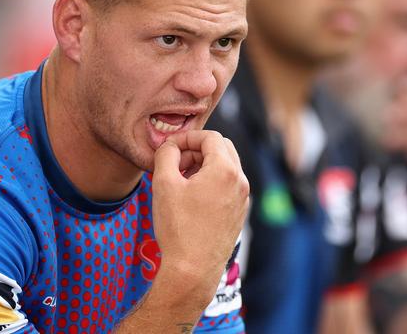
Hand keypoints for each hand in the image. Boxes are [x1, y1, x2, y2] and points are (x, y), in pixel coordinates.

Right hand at [151, 130, 248, 300]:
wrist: (193, 269)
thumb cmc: (178, 227)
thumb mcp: (163, 183)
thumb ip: (166, 154)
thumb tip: (170, 146)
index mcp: (225, 170)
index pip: (210, 137)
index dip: (187, 138)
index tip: (170, 149)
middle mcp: (240, 181)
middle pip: (221, 148)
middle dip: (197, 149)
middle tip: (176, 164)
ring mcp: (243, 198)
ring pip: (226, 166)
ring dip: (203, 165)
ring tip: (180, 181)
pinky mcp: (239, 213)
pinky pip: (227, 185)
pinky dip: (211, 181)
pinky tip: (191, 197)